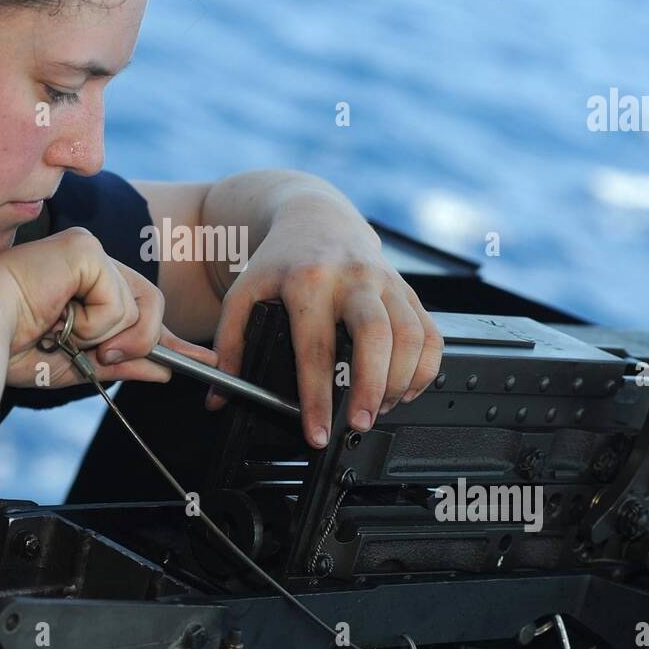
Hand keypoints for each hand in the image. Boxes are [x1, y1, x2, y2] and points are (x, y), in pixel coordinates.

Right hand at [0, 227, 216, 387]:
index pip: (140, 309)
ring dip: (104, 335)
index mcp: (86, 288)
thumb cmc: (8, 346)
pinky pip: (118, 301)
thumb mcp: (78, 365)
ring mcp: (89, 252)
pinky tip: (57, 315)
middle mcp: (90, 263)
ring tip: (61, 331)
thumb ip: (123, 362)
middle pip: (151, 306)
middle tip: (95, 351)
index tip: (201, 362)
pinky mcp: (86, 249)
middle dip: (138, 341)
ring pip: (138, 307)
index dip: (169, 337)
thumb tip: (165, 369)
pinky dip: (91, 322)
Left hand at [206, 204, 441, 448]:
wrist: (315, 216)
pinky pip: (431, 333)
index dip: (317, 399)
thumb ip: (230, 343)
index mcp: (308, 281)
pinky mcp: (407, 290)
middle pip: (375, 337)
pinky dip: (425, 368)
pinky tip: (404, 389)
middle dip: (371, 388)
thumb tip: (218, 397)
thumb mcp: (244, 292)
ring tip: (378, 409)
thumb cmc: (281, 259)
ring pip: (411, 336)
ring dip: (400, 382)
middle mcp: (353, 278)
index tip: (316, 433)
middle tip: (358, 423)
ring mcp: (386, 282)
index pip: (314, 349)